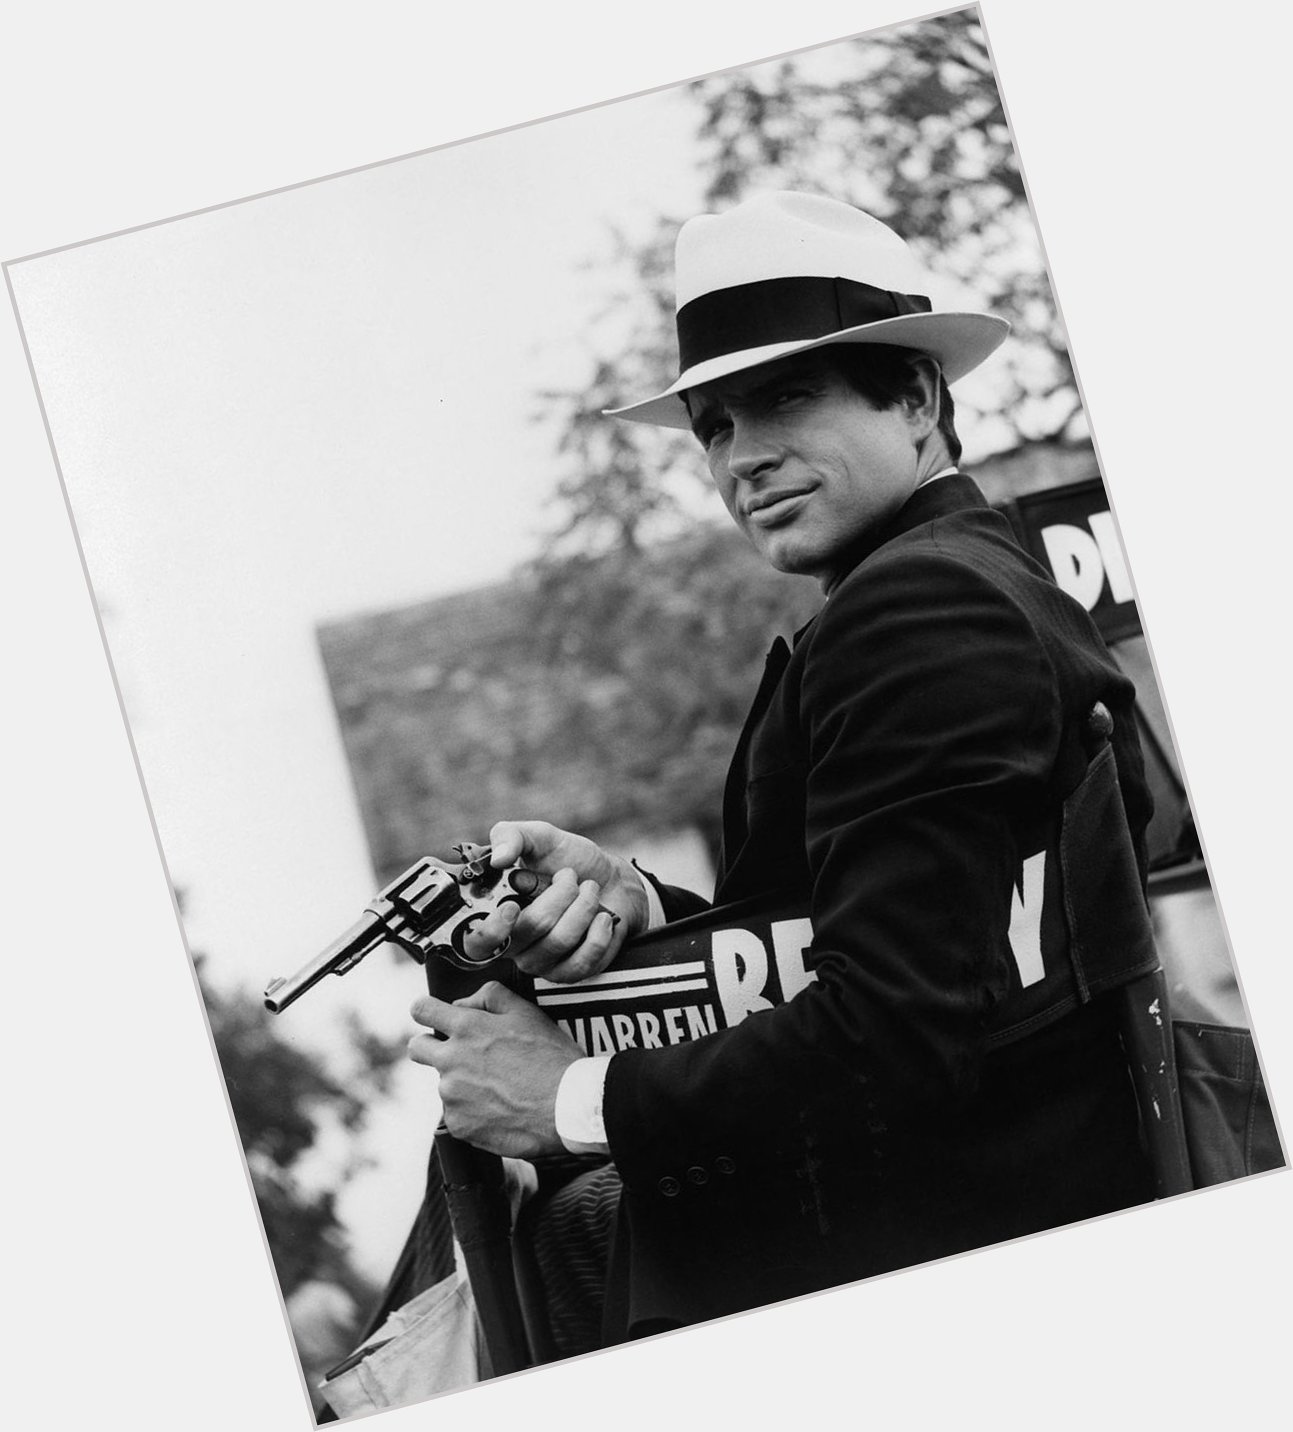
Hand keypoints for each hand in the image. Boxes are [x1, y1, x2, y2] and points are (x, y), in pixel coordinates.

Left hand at [407, 981, 582, 1157]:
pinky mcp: (459, 1126)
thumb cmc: (551, 1058)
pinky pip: (457, 1113)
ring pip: (444, 1083)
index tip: (434, 1016)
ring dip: (462, 1083)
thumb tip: (463, 1003)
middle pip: (417, 1048)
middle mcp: (451, 1061)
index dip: (426, 1010)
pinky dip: (473, 1111)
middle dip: (431, 1046)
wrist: (567, 1108)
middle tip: (463, 1054)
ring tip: (500, 1087)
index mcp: (466, 1028)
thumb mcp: (527, 1012)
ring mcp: (452, 1096)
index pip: (421, 1009)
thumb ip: (490, 997)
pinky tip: (500, 1109)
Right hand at [463, 820, 650, 982]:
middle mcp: (514, 945)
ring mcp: (541, 962)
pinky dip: (598, 932)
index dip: (492, 930)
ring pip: (560, 941)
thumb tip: (497, 858)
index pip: (477, 942)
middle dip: (560, 894)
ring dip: (583, 906)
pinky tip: (602, 916)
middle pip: (531, 928)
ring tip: (590, 889)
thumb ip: (511, 836)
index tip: (512, 906)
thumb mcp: (539, 837)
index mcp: (496, 915)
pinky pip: (582, 960)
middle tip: (570, 875)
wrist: (613, 881)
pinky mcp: (570, 973)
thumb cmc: (569, 859)